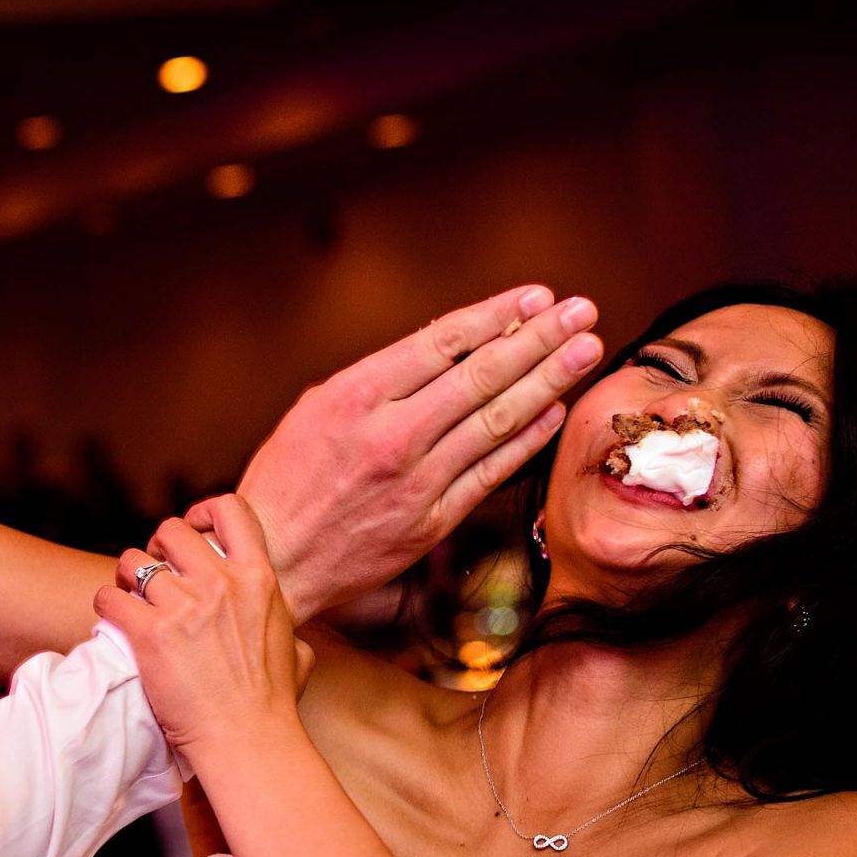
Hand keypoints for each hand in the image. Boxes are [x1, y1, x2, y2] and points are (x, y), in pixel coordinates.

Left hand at [96, 499, 306, 778]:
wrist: (248, 742)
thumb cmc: (273, 705)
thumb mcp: (297, 651)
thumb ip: (284, 626)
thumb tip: (287, 630)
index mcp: (259, 578)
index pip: (230, 511)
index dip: (202, 513)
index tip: (191, 530)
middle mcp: (221, 584)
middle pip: (171, 531)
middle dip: (156, 549)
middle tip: (152, 575)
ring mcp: (184, 607)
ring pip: (133, 561)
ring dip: (126, 578)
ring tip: (129, 599)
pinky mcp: (150, 635)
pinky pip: (110, 597)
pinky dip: (106, 605)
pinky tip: (113, 620)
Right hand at [217, 286, 602, 620]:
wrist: (271, 560)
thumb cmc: (286, 480)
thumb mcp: (314, 409)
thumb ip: (378, 380)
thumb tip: (444, 348)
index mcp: (355, 396)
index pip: (443, 343)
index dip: (497, 315)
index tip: (536, 297)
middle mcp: (390, 435)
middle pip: (482, 376)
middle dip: (539, 339)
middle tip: (581, 312)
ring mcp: (415, 481)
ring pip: (497, 421)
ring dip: (550, 381)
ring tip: (586, 350)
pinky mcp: (430, 522)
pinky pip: (491, 473)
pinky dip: (527, 440)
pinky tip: (556, 411)